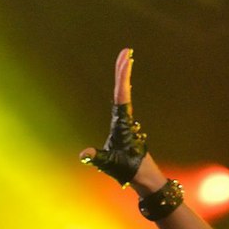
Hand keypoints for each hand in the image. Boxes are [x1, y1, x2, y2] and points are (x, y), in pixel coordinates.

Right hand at [80, 48, 165, 192]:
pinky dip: (122, 90)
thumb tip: (84, 154)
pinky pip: (123, 103)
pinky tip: (122, 86)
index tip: (126, 61)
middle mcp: (126, 119)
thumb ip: (96, 158)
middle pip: (124, 89)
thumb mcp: (110, 163)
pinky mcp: (125, 127)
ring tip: (125, 58)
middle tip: (126, 51)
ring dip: (124, 76)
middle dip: (123, 69)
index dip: (123, 77)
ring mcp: (126, 122)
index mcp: (122, 123)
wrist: (145, 178)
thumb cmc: (128, 170)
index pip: (122, 95)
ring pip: (125, 94)